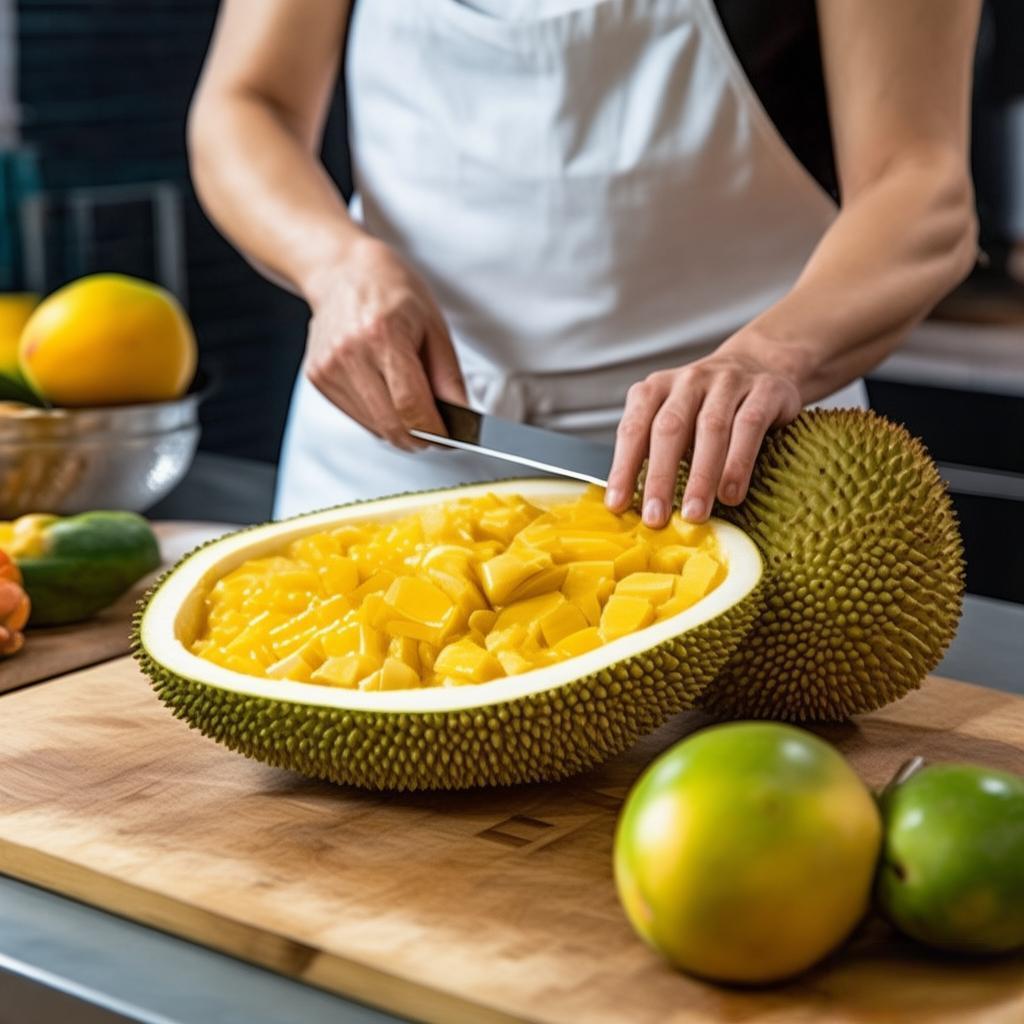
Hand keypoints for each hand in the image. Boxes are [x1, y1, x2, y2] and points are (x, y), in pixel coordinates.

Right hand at [303, 237, 466, 450]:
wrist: (341, 271)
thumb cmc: (391, 290)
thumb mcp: (433, 325)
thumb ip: (449, 377)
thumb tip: (461, 418)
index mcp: (383, 335)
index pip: (411, 407)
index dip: (435, 432)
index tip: (451, 438)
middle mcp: (350, 354)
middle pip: (391, 425)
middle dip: (419, 438)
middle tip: (437, 432)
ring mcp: (328, 368)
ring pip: (374, 428)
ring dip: (399, 428)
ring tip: (410, 401)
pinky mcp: (318, 378)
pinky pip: (357, 417)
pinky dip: (379, 416)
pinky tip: (385, 391)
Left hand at [605, 340, 803, 526]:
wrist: (759, 364)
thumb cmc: (706, 406)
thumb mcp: (674, 418)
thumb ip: (654, 451)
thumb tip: (634, 505)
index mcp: (656, 388)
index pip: (633, 429)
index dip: (623, 467)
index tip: (617, 505)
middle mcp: (689, 380)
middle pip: (670, 429)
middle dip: (660, 477)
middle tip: (656, 518)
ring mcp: (728, 382)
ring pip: (711, 429)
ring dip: (701, 477)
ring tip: (695, 514)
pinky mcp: (765, 390)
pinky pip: (749, 427)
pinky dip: (738, 464)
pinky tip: (730, 495)